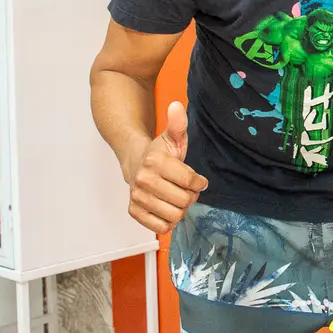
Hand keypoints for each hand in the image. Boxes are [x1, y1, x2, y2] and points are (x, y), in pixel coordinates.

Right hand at [121, 101, 207, 234]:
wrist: (135, 162)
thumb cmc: (159, 153)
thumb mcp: (173, 137)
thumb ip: (178, 123)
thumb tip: (177, 105)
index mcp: (155, 161)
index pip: (191, 182)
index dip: (199, 183)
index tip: (198, 181)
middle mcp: (144, 179)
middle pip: (184, 201)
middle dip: (190, 197)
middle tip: (186, 190)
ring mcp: (137, 196)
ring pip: (174, 216)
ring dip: (180, 209)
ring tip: (176, 198)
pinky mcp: (133, 211)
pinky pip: (159, 228)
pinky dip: (167, 222)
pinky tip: (166, 209)